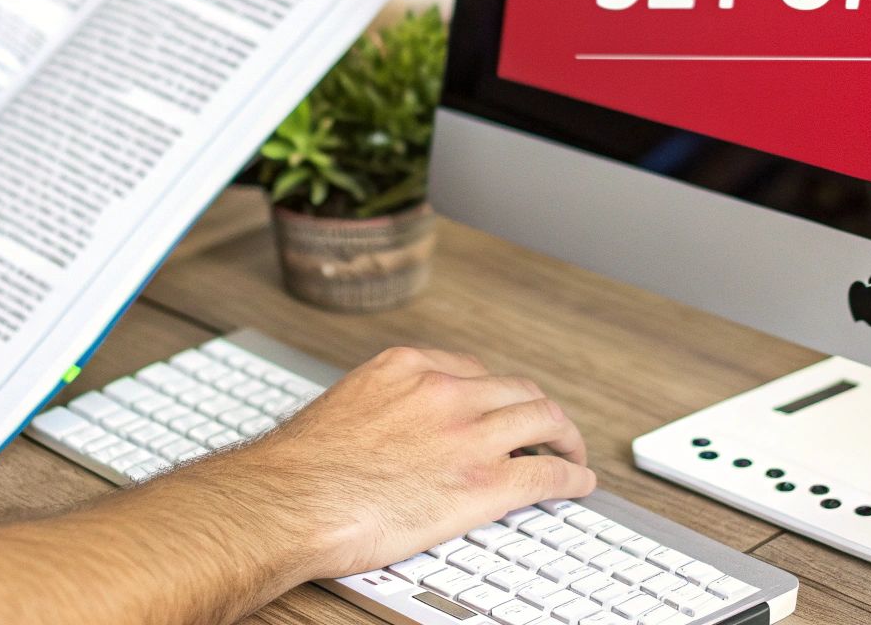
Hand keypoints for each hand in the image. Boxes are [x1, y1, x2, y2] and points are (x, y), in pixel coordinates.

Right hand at [209, 346, 596, 579]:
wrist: (290, 502)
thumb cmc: (301, 468)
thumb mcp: (345, 406)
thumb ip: (383, 407)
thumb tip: (392, 430)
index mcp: (409, 367)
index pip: (474, 370)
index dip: (494, 394)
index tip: (499, 409)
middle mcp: (445, 391)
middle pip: (517, 389)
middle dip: (538, 409)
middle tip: (547, 428)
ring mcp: (469, 435)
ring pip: (544, 420)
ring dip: (566, 436)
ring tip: (572, 450)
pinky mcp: (484, 483)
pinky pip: (547, 473)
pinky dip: (572, 475)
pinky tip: (579, 482)